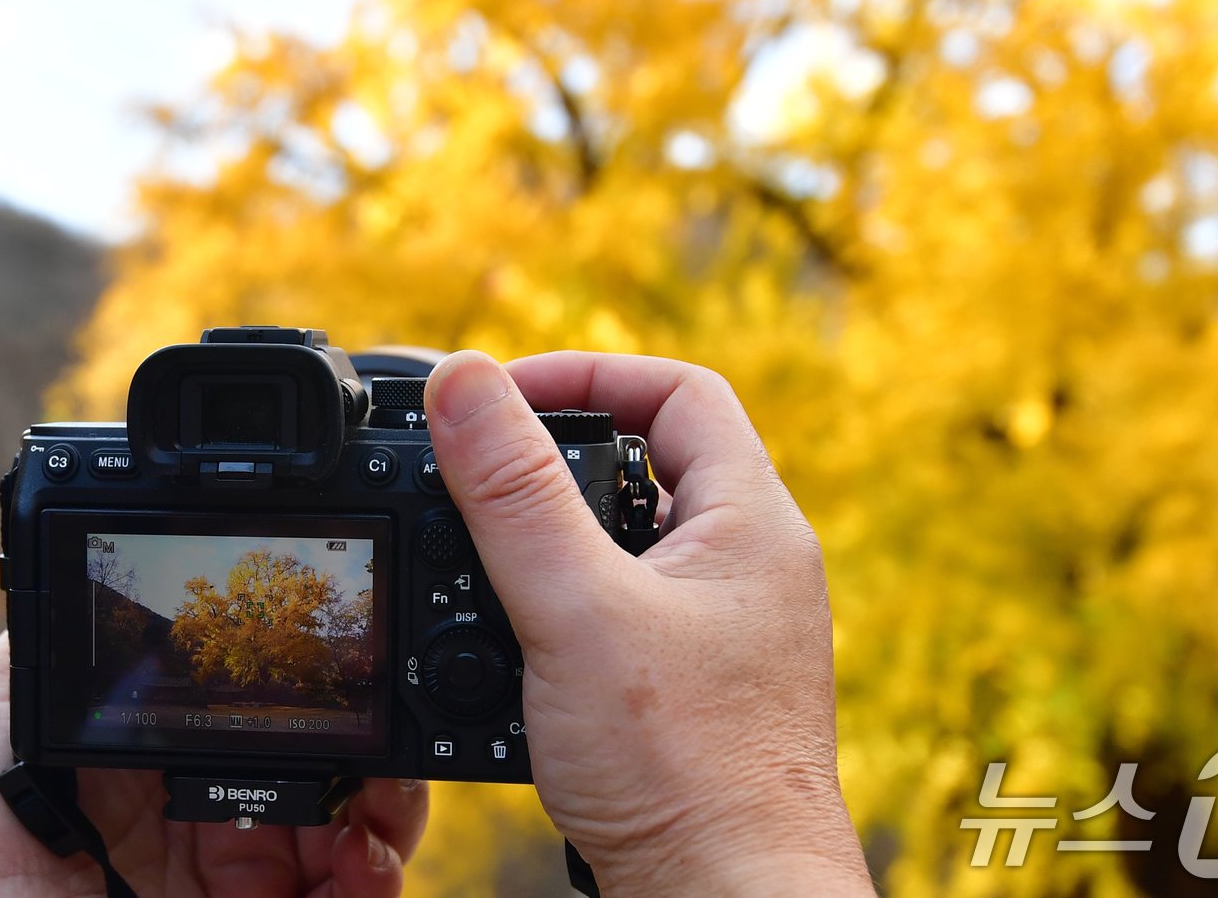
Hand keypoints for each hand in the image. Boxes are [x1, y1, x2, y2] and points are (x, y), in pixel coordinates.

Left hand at [0, 633, 427, 896]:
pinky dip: (382, 878)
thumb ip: (54, 653)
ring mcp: (245, 889)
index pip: (272, 725)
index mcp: (169, 776)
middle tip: (391, 731)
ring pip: (366, 839)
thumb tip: (103, 573)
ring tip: (381, 799)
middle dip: (382, 753)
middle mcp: (215, 831)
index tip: (352, 677)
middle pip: (337, 780)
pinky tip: (362, 854)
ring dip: (396, 810)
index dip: (324, 701)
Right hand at [423, 351, 872, 895]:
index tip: (504, 396)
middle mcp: (753, 565)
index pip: (682, 390)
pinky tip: (523, 628)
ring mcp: (731, 625)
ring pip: (639, 536)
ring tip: (490, 541)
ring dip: (563, 527)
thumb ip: (514, 493)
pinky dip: (574, 595)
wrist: (725, 897)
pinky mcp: (700, 679)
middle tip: (485, 463)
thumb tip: (464, 382)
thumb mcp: (576, 609)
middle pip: (657, 457)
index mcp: (752, 522)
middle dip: (564, 448)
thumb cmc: (681, 766)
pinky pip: (632, 602)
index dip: (591, 373)